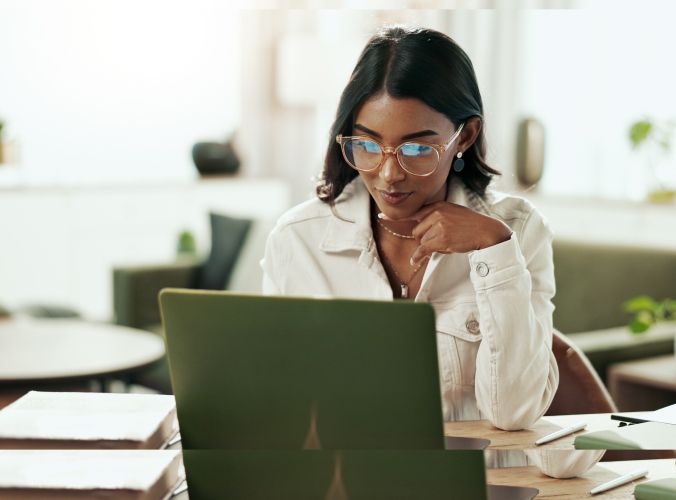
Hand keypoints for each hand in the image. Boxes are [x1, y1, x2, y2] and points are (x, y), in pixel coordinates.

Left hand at [380, 201, 512, 265]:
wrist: (486, 231)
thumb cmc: (470, 224)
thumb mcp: (453, 212)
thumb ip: (436, 216)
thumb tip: (421, 228)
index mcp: (438, 206)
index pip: (414, 213)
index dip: (396, 217)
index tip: (382, 217)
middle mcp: (436, 213)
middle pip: (417, 231)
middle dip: (424, 239)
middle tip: (442, 239)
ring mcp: (439, 225)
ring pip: (422, 241)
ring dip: (430, 246)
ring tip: (448, 242)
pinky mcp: (441, 238)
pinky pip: (423, 248)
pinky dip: (419, 256)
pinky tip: (415, 260)